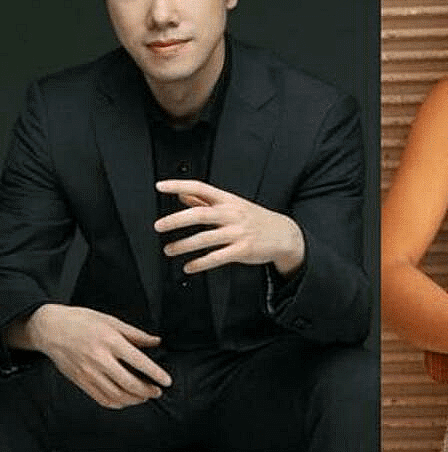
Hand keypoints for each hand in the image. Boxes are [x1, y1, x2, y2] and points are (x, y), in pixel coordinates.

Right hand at [25, 304, 171, 408]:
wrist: (50, 329)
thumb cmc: (82, 321)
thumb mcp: (112, 321)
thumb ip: (136, 334)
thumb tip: (156, 342)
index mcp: (111, 342)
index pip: (139, 362)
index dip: (156, 374)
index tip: (167, 381)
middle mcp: (100, 359)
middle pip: (129, 383)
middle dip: (147, 391)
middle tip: (157, 391)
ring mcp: (88, 373)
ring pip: (115, 395)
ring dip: (134, 400)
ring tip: (145, 397)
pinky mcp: (80, 381)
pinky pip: (100, 398)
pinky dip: (116, 403)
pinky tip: (126, 400)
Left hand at [154, 179, 304, 275]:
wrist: (284, 234)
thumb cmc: (255, 219)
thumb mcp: (233, 204)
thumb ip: (206, 200)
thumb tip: (182, 195)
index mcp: (228, 200)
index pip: (201, 187)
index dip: (179, 185)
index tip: (160, 186)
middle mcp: (232, 214)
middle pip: (200, 214)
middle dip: (176, 220)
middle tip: (159, 226)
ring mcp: (238, 233)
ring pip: (205, 238)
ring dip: (183, 245)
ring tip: (169, 250)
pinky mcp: (242, 250)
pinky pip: (217, 257)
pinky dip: (200, 263)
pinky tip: (188, 267)